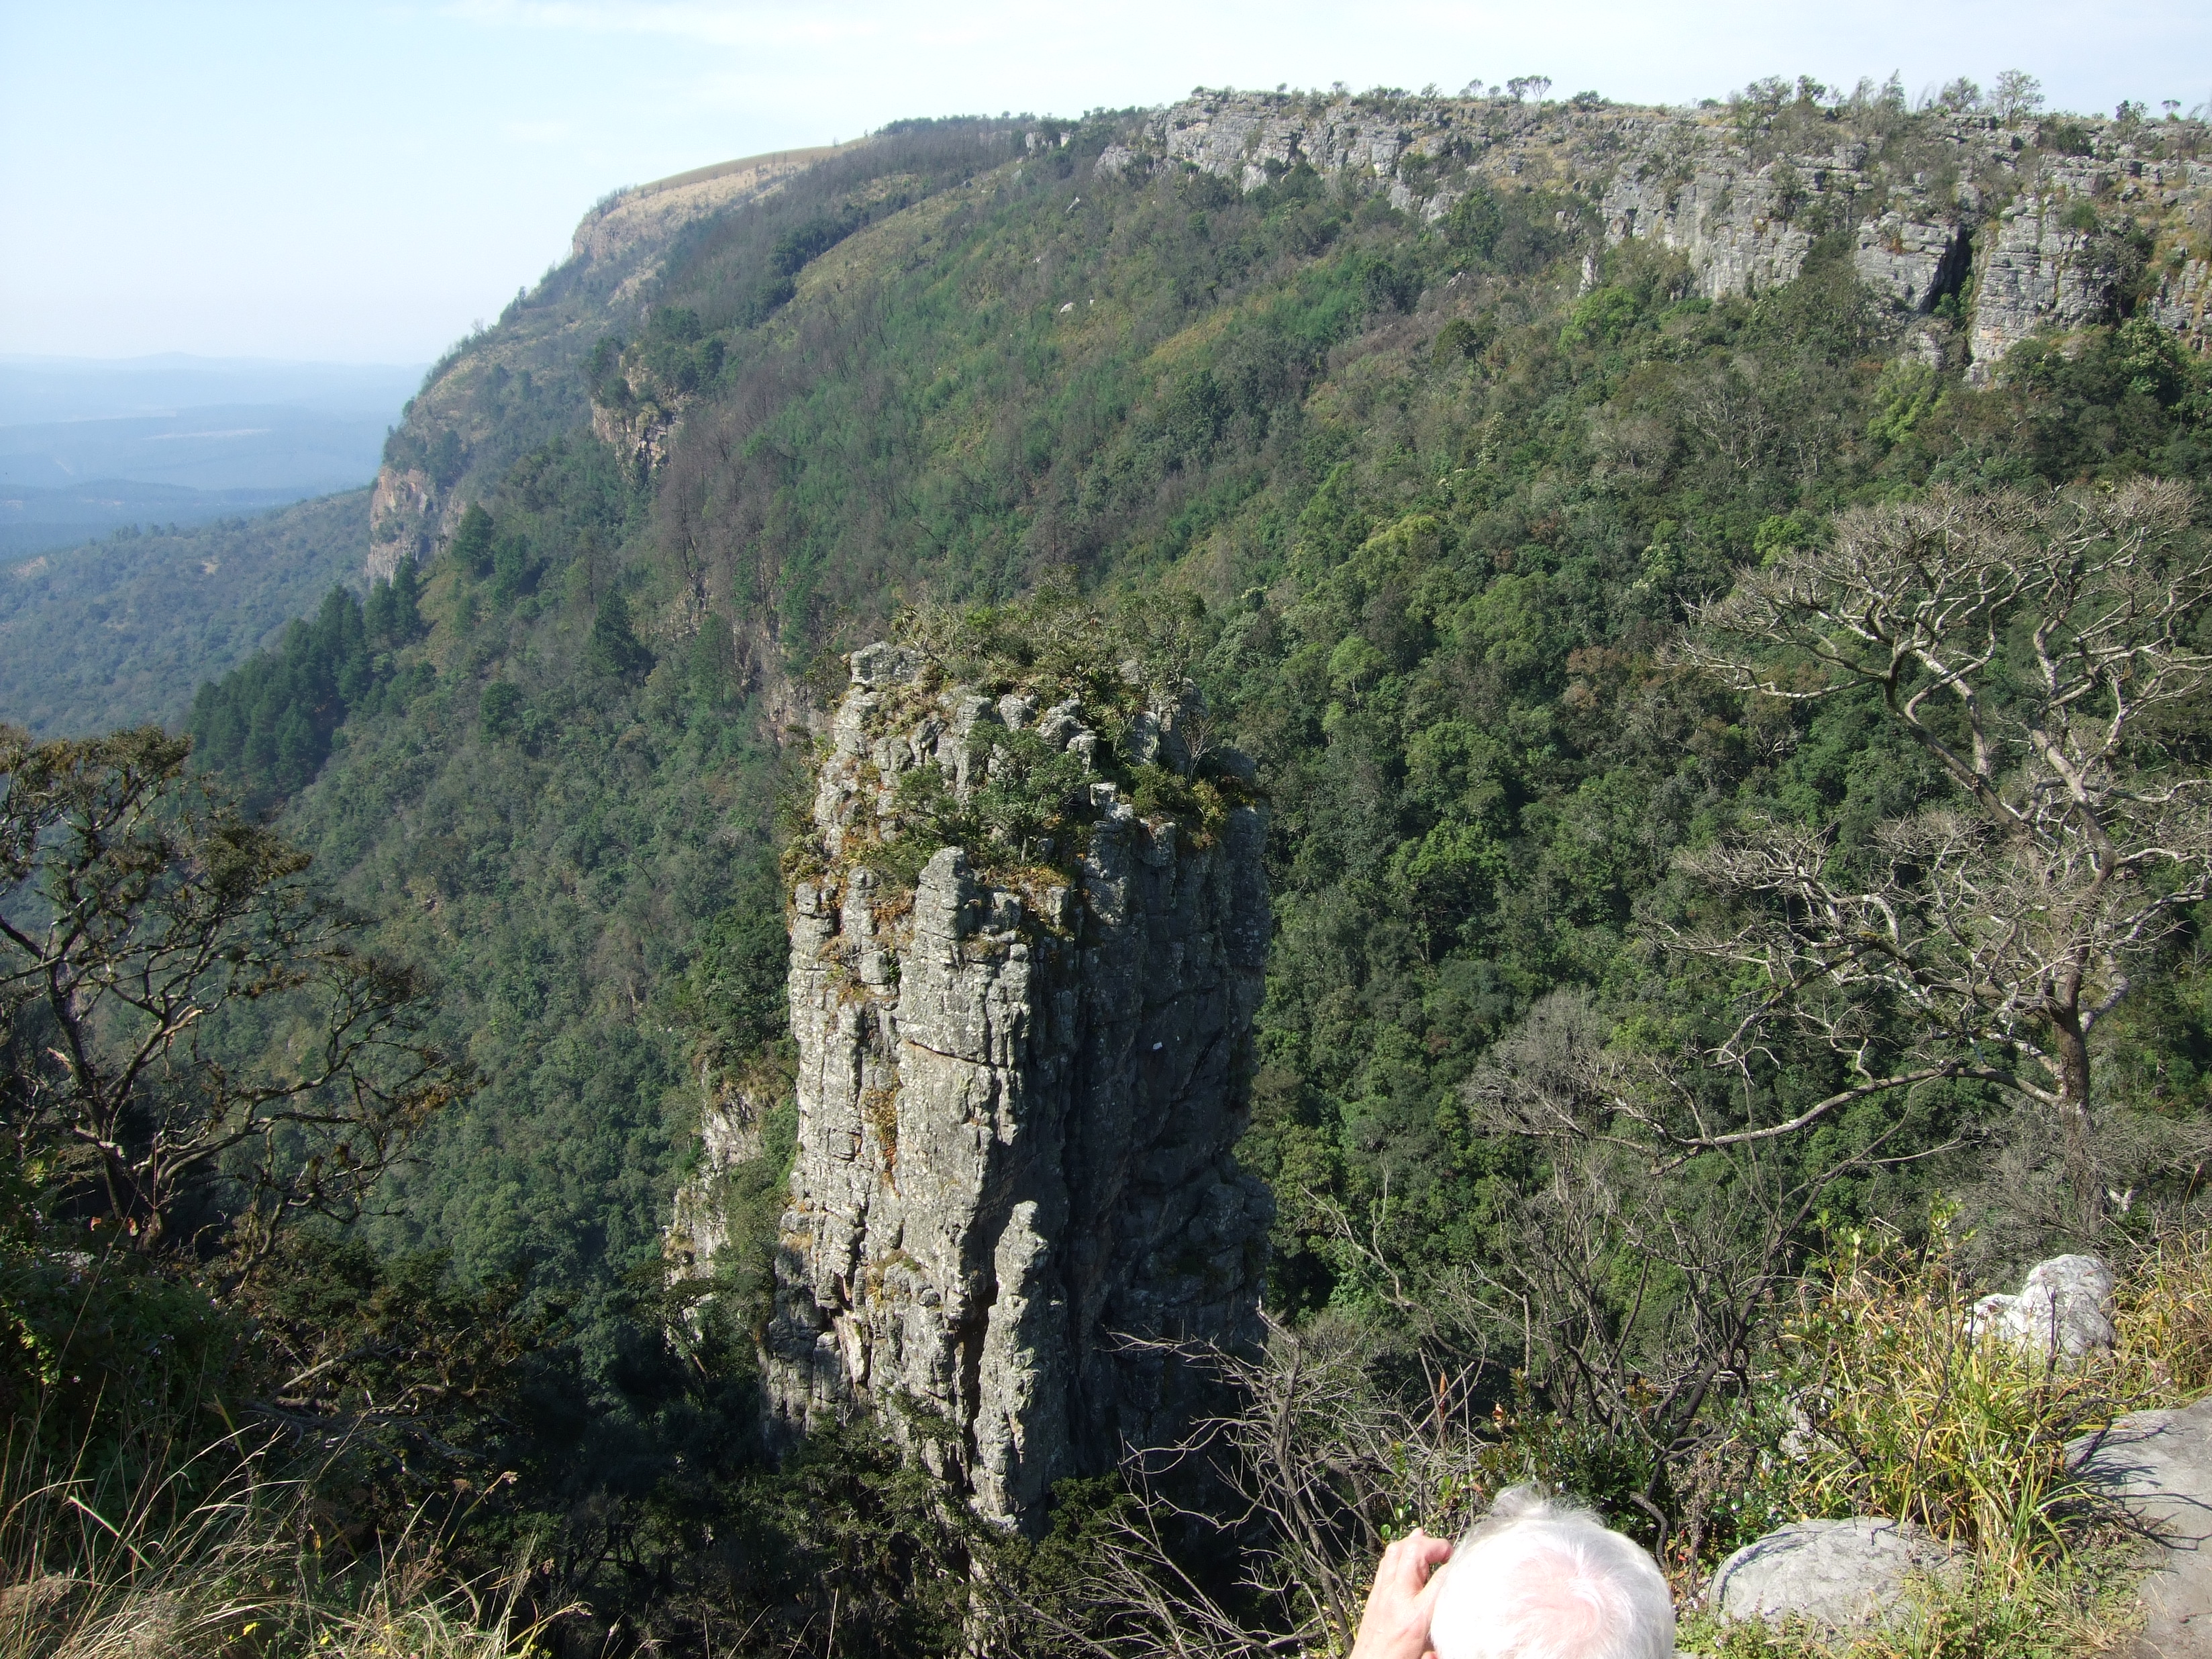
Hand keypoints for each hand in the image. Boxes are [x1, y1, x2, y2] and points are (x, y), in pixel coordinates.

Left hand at [1348, 1528, 1453, 1658]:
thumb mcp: (1430, 1651)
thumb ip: (1444, 1642)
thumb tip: (1456, 1635)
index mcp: (1418, 1616)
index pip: (1441, 1579)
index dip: (1455, 1567)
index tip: (1463, 1567)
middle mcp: (1399, 1598)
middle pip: (1415, 1554)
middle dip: (1434, 1545)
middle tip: (1447, 1552)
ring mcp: (1384, 1592)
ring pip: (1396, 1552)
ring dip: (1414, 1543)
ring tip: (1427, 1541)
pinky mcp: (1375, 1593)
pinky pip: (1385, 1562)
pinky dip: (1398, 1551)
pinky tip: (1406, 1547)